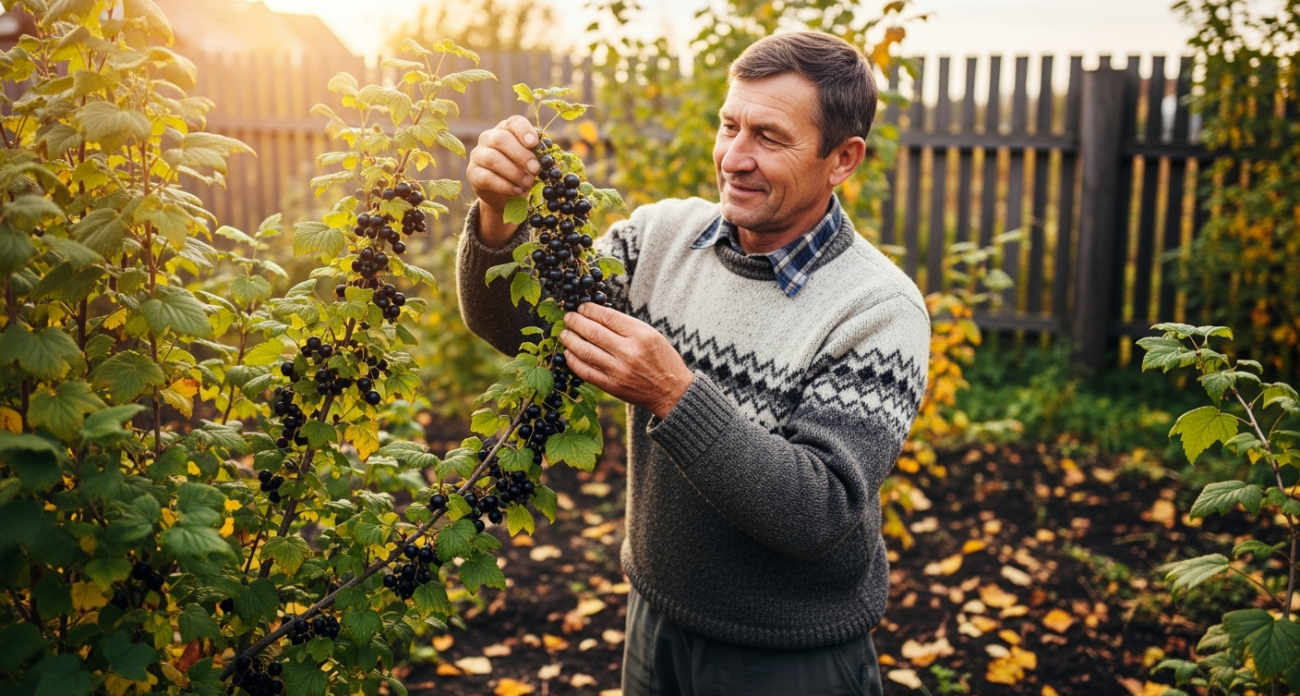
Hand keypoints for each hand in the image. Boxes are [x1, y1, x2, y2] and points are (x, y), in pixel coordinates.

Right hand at [465, 115, 539, 246]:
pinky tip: (516, 190)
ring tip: (528, 183)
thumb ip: (539, 157)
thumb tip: (552, 160)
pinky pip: (486, 177)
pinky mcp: (473, 173)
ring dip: (513, 172)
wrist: (506, 193)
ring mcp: (478, 154)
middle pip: (502, 139)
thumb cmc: (523, 171)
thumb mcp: (532, 162)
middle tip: (535, 169)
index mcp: (507, 129)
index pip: (514, 122)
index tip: (534, 144)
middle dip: (521, 155)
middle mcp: (489, 137)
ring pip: (492, 158)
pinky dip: (503, 185)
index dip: (524, 131)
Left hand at [559, 303, 694, 419]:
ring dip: (570, 340)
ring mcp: (619, 370)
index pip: (607, 317)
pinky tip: (568, 353)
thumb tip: (596, 315)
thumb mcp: (651, 334)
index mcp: (641, 335)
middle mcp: (629, 351)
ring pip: (585, 351)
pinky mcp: (612, 386)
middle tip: (568, 317)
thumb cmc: (662, 359)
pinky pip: (585, 372)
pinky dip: (573, 361)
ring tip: (564, 333)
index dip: (590, 310)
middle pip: (593, 332)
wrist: (672, 391)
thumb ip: (626, 326)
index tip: (581, 307)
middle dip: (576, 322)